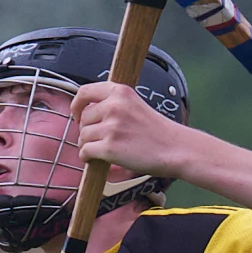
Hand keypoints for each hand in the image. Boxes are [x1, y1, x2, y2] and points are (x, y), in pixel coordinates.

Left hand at [72, 82, 192, 179]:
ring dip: (87, 145)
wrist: (174, 149)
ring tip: (101, 150)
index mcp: (120, 92)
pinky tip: (96, 160)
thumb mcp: (135, 105)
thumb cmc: (156, 131)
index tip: (77, 115)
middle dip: (86, 130)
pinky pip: (85, 152)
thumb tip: (86, 113)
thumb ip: (113, 104)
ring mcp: (111, 127)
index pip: (84, 92)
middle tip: (98, 139)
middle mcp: (114, 106)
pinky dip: (87, 158)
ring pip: (83, 136)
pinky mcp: (109, 148)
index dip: (77, 106)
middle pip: (83, 118)